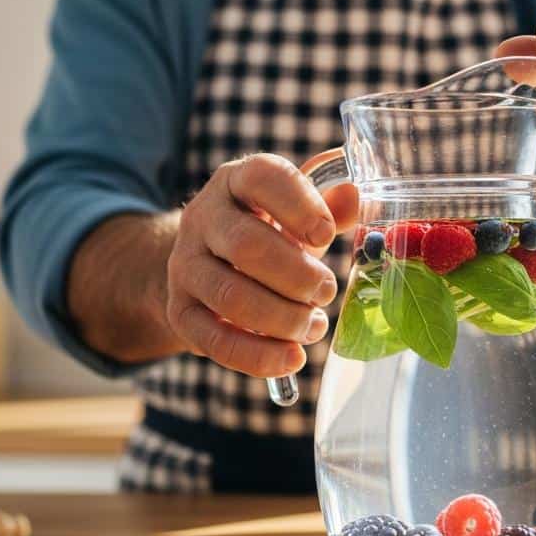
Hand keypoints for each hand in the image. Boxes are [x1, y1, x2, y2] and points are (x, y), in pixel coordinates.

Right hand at [167, 154, 352, 378]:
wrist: (206, 259)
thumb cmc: (266, 228)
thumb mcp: (294, 208)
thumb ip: (328, 205)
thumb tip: (355, 198)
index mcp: (237, 180)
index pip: (262, 177)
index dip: (299, 205)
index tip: (326, 235)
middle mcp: (203, 217)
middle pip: (245, 244)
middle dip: (297, 276)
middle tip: (327, 292)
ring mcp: (185, 265)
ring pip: (229, 296)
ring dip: (281, 318)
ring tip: (314, 326)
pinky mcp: (180, 310)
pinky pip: (214, 339)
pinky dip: (257, 356)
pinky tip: (291, 358)